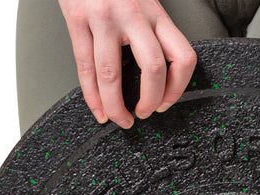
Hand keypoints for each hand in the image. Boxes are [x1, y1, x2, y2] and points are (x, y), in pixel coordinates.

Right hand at [58, 0, 196, 127]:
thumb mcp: (144, 3)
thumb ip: (153, 34)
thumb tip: (159, 77)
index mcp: (156, 13)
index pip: (182, 57)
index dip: (178, 88)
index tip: (167, 102)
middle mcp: (133, 14)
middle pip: (153, 69)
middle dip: (150, 101)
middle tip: (146, 113)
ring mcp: (104, 18)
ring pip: (112, 75)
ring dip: (116, 107)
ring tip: (119, 119)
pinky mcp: (77, 20)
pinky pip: (85, 68)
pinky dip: (92, 97)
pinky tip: (98, 109)